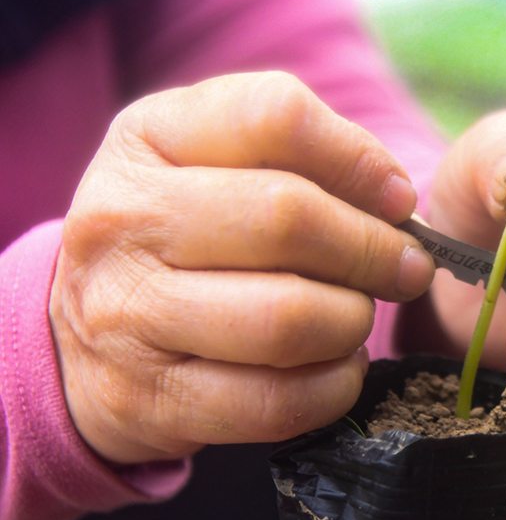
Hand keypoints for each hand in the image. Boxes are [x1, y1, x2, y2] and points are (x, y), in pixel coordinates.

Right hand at [48, 72, 434, 463]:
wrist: (86, 332)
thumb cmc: (187, 234)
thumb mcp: (220, 163)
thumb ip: (309, 161)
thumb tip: (399, 206)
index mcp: (148, 136)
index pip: (277, 117)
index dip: (360, 160)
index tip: (399, 199)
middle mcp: (122, 217)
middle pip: (288, 219)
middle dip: (373, 250)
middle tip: (406, 268)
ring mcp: (124, 313)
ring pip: (287, 318)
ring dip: (352, 321)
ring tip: (356, 317)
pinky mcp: (145, 399)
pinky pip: (274, 402)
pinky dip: (333, 386)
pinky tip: (336, 366)